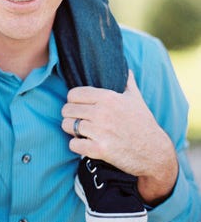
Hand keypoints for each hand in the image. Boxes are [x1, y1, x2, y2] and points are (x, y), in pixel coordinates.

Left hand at [61, 71, 177, 203]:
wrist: (155, 153)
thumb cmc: (143, 124)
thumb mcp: (136, 100)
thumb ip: (127, 83)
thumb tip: (126, 68)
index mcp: (108, 98)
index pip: (73, 94)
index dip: (73, 101)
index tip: (80, 107)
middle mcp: (102, 113)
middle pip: (67, 110)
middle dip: (71, 116)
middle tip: (81, 121)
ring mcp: (100, 131)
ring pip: (67, 126)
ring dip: (72, 131)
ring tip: (83, 132)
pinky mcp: (99, 149)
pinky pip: (73, 144)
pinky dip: (77, 145)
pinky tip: (87, 144)